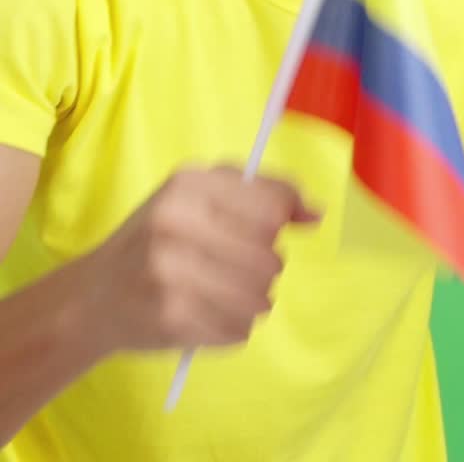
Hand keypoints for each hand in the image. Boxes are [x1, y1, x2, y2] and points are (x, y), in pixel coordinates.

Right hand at [81, 166, 319, 357]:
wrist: (95, 295)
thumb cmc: (158, 236)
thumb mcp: (198, 195)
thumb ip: (260, 194)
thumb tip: (317, 213)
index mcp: (188, 184)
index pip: (271, 206)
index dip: (283, 220)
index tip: (274, 229)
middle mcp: (176, 223)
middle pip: (270, 257)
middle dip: (266, 267)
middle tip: (240, 266)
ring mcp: (170, 273)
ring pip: (260, 298)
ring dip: (255, 301)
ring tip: (228, 292)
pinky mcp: (170, 318)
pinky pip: (239, 330)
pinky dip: (234, 327)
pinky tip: (209, 314)